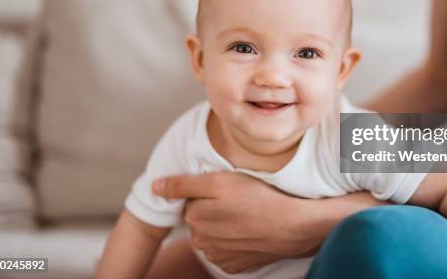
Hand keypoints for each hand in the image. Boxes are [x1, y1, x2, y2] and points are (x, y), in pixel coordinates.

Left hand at [152, 171, 382, 272]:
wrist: (293, 225)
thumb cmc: (258, 197)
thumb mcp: (219, 181)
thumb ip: (182, 184)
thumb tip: (154, 187)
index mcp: (194, 218)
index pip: (192, 200)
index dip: (210, 191)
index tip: (229, 190)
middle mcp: (201, 241)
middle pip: (201, 218)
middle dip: (215, 208)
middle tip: (240, 200)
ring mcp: (218, 256)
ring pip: (214, 233)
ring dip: (225, 224)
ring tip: (248, 214)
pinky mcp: (234, 265)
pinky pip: (227, 248)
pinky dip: (236, 240)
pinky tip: (251, 230)